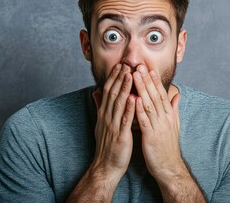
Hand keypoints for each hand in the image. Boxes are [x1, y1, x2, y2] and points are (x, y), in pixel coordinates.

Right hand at [91, 63, 134, 180]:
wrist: (106, 165)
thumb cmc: (107, 144)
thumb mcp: (101, 123)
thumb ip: (100, 107)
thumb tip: (95, 92)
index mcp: (104, 114)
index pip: (108, 91)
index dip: (114, 78)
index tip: (120, 65)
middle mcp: (107, 117)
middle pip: (112, 93)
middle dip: (119, 78)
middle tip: (125, 63)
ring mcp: (113, 125)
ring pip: (118, 103)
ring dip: (124, 88)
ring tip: (130, 74)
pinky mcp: (120, 135)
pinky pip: (125, 120)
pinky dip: (129, 108)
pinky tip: (134, 97)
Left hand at [133, 65, 183, 182]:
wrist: (169, 167)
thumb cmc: (168, 146)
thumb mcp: (174, 125)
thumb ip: (174, 109)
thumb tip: (177, 95)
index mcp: (168, 115)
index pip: (161, 94)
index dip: (155, 80)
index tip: (149, 68)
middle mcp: (165, 118)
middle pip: (155, 95)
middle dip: (147, 80)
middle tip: (140, 65)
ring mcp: (158, 126)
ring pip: (149, 104)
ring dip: (142, 89)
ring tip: (136, 76)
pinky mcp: (151, 136)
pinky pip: (144, 121)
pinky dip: (139, 109)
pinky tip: (134, 99)